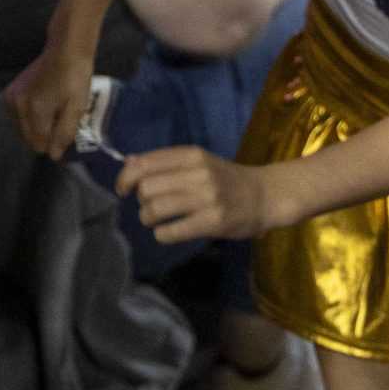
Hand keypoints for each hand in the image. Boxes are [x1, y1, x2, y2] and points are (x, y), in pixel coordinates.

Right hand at [5, 40, 96, 161]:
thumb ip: (64, 134)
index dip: (54, 144)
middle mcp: (18, 106)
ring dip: (36, 128)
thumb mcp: (77, 108)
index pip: (39, 144)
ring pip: (22, 130)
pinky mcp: (9, 94)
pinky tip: (42, 108)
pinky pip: (17, 118)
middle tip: (60, 122)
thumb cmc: (75, 78)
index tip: (65, 134)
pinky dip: (29, 118)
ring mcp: (11, 99)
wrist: (65, 52)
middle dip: (44, 136)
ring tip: (52, 113)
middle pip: (28, 139)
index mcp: (35, 110)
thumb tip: (54, 156)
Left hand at [116, 146, 278, 241]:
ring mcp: (207, 197)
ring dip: (148, 219)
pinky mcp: (214, 221)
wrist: (265, 195)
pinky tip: (166, 233)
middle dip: (141, 201)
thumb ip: (165, 162)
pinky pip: (172, 230)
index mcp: (191, 155)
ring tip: (155, 221)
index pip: (144, 163)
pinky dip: (162, 234)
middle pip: (146, 188)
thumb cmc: (226, 179)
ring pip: (156, 208)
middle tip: (149, 207)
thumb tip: (128, 162)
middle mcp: (198, 172)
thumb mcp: (198, 162)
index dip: (125, 178)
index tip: (122, 190)